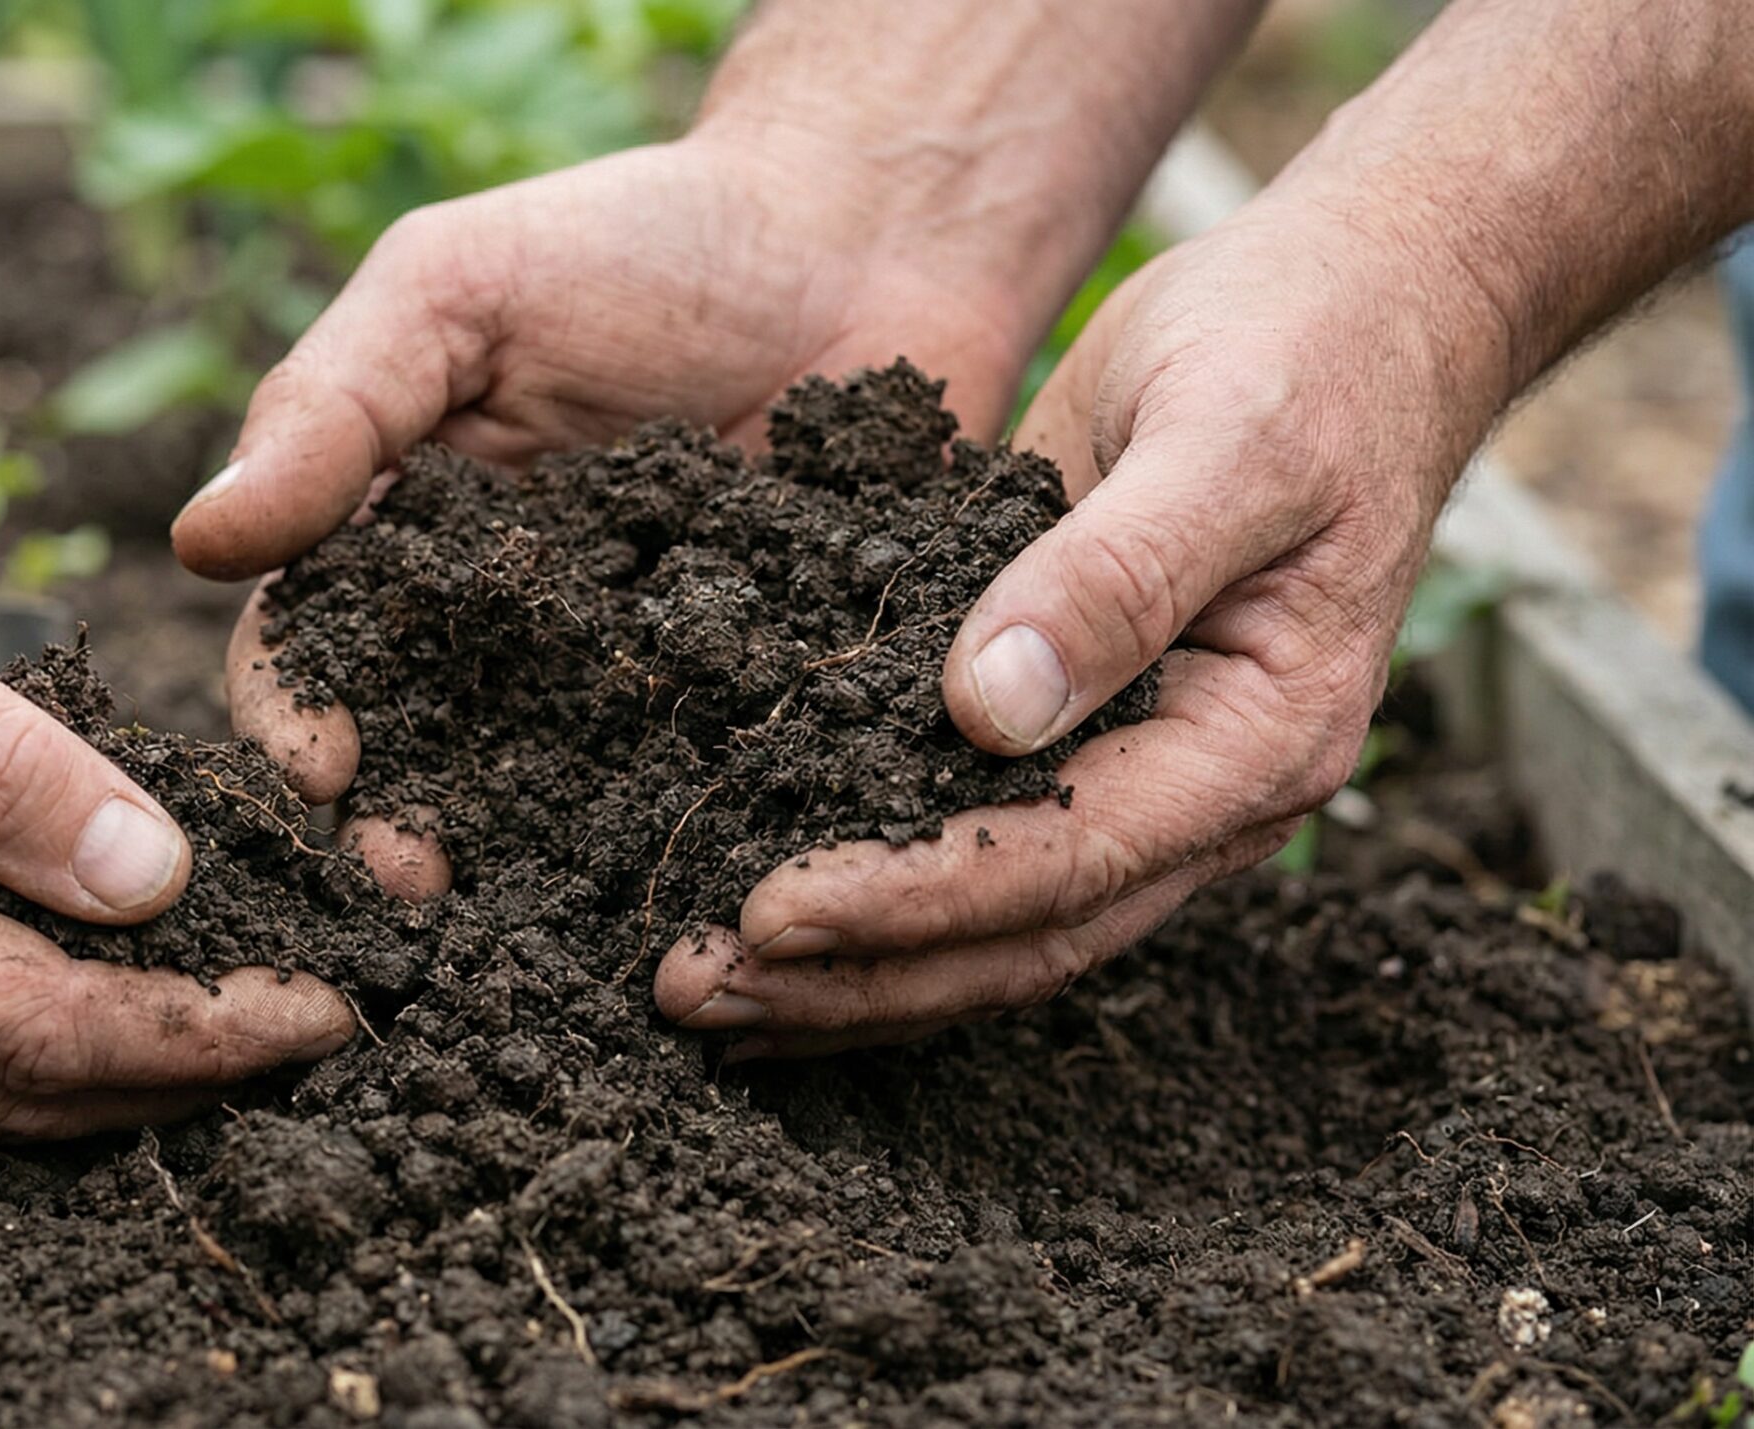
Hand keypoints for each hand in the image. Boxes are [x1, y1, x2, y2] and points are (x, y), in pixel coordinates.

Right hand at [0, 422, 350, 1134]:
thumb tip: (150, 879)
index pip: (51, 1030)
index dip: (206, 1032)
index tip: (329, 1008)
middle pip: (16, 1089)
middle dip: (181, 1071)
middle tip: (314, 1024)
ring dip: (106, 1058)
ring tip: (233, 1005)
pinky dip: (16, 1021)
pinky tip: (84, 962)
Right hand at [178, 134, 1039, 889]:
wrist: (867, 241)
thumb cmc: (639, 241)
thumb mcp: (457, 288)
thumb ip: (334, 405)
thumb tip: (199, 540)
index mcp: (400, 539)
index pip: (309, 648)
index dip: (298, 714)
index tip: (324, 770)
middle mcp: (496, 634)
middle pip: (414, 754)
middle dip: (396, 825)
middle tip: (416, 883)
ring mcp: (619, 683)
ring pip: (544, 800)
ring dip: (518, 867)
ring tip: (520, 921)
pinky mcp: (741, 708)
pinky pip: (697, 791)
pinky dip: (675, 846)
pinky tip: (674, 892)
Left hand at [654, 194, 1506, 1055]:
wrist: (1358, 301)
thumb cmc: (1307, 348)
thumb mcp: (1226, 439)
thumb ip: (1116, 574)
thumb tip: (989, 711)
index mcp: (1261, 741)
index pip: (1065, 861)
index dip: (910, 900)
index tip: (767, 914)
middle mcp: (1201, 792)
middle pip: (1014, 935)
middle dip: (849, 975)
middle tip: (690, 987)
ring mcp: (1136, 769)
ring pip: (983, 916)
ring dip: (842, 959)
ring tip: (696, 984)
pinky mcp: (1071, 725)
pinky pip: (963, 832)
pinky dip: (863, 876)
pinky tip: (753, 897)